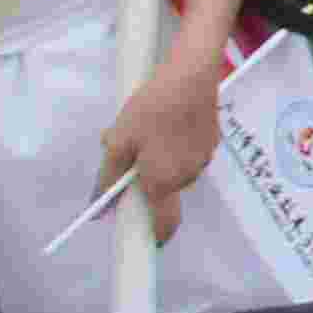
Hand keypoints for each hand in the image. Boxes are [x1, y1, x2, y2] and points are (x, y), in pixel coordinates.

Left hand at [93, 58, 221, 248]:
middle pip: (165, 195)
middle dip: (149, 183)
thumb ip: (108, 175)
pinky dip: (177, 148)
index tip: (141, 238)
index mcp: (162, 182)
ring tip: (149, 132)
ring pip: (177, 173)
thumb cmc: (151, 108)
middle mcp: (186, 177)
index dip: (153, 237)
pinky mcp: (212, 141)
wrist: (192, 74)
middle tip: (132, 157)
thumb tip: (99, 204)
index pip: (163, 226)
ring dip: (163, 163)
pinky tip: (169, 123)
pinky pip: (189, 156)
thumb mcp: (118, 139)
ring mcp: (203, 160)